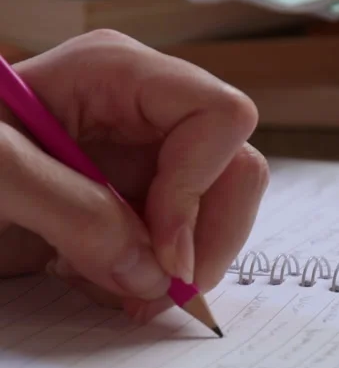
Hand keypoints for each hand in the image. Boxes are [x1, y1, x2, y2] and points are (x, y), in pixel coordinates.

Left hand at [0, 30, 267, 317]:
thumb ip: (74, 211)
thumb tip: (157, 271)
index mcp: (116, 74)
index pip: (221, 116)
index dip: (201, 187)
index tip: (161, 252)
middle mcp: (141, 111)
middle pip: (234, 169)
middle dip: (203, 239)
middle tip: (157, 293)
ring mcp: (137, 158)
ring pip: (212, 216)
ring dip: (175, 267)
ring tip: (111, 290)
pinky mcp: (127, 201)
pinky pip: (177, 243)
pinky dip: (150, 277)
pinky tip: (95, 280)